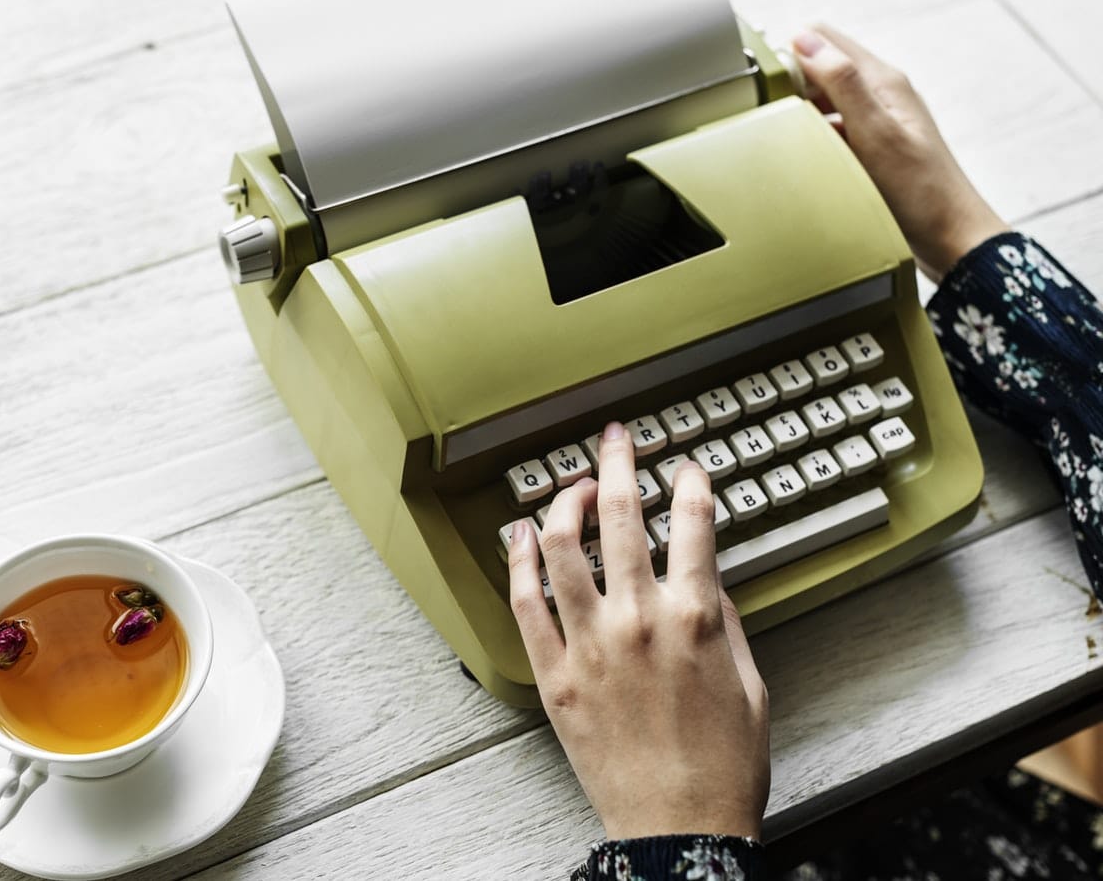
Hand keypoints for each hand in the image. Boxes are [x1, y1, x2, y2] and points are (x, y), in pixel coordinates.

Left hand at [507, 422, 769, 839]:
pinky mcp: (554, 674)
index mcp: (696, 616)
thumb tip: (702, 572)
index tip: (686, 468)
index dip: (690, 481)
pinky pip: (524, 601)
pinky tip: (521, 535)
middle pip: (620, 513)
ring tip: (570, 485)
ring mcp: (590, 643)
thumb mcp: (750, 681)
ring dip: (565, 501)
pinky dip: (518, 559)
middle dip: (619, 462)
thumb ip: (724, 618)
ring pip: (563, 545)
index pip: (694, 520)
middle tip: (617, 440)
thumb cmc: (722, 766)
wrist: (679, 829)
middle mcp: (639, 618)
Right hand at [792, 25, 1008, 282]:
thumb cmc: (922, 191)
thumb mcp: (876, 133)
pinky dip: (813, 137)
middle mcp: (879, 95)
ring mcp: (876, 121)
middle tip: (769, 116)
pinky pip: (831, 129)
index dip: (790, 54)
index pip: (824, 39)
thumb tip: (807, 42)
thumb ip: (843, 83)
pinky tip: (806, 158)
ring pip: (823, 100)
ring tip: (783, 137)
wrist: (949, 236)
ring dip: (800, 111)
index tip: (768, 85)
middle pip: (820, 68)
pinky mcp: (871, 147)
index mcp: (882, 81)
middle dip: (790, 84)